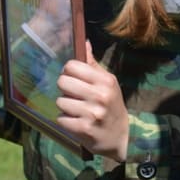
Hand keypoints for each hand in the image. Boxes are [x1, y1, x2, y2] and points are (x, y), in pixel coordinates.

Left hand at [53, 47, 129, 161]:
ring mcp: (92, 113)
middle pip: (62, 82)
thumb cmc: (110, 106)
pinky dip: (66, 121)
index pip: (71, 66)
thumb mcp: (107, 84)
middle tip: (75, 96)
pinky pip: (60, 118)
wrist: (119, 137)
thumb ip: (92, 64)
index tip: (74, 79)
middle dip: (65, 89)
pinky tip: (77, 121)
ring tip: (78, 110)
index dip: (69, 72)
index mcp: (106, 81)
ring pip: (60, 101)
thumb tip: (84, 42)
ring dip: (66, 106)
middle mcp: (100, 95)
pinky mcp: (84, 128)